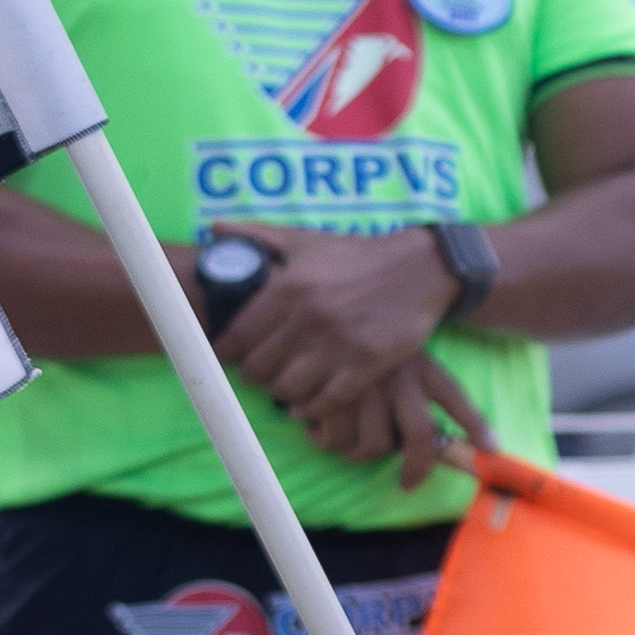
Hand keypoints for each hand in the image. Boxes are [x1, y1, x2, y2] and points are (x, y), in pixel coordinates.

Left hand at [220, 223, 461, 433]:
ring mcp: (339, 344)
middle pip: (259, 368)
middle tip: (259, 373)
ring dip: (281, 393)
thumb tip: (214, 227)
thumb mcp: (306, 240)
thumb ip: (258, 235)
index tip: (229, 357)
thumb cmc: (357, 255)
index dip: (226, 353)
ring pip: (288, 388)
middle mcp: (309, 318)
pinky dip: (311, 408)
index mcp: (289, 287)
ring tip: (283, 386)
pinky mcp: (368, 364)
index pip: (237, 336)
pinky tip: (307, 403)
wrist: (421, 267)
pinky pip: (327, 401)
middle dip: (253, 375)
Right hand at [289, 353, 486, 485]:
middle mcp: (398, 375)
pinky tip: (318, 425)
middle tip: (408, 479)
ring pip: (372, 446)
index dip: (477, 426)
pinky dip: (324, 441)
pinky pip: (333, 438)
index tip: (490, 449)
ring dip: (360, 453)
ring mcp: (365, 384)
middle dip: (417, 468)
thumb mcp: (403, 362)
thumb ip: (428, 401)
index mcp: (421, 367)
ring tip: (350, 438)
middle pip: (420, 437)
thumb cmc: (360, 356)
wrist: (312, 323)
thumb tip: (470, 446)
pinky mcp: (327, 393)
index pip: (455, 397)